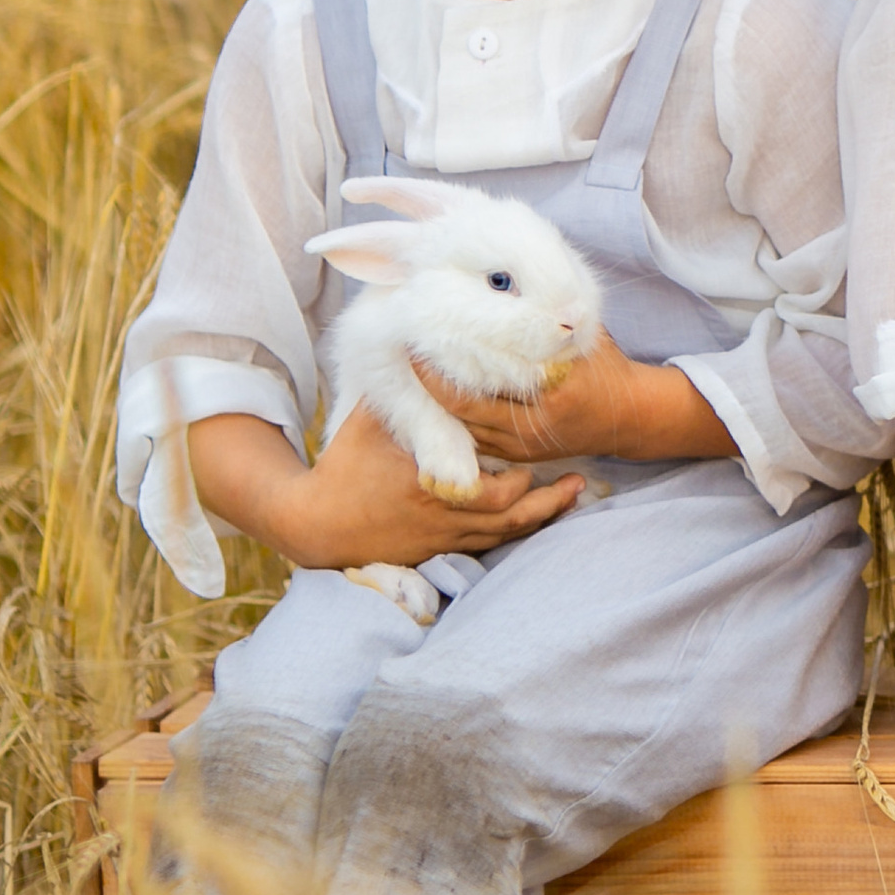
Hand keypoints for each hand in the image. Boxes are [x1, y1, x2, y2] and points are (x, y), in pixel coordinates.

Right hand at [264, 404, 585, 566]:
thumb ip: (404, 391)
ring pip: (506, 532)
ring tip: (573, 493)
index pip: (493, 478)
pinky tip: (536, 516)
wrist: (317, 524)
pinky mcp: (436, 550)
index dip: (527, 464)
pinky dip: (515, 531)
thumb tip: (420, 344)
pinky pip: (487, 545)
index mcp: (433, 480)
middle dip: (545, 493)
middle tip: (578, 474)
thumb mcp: (372, 421)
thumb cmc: (345, 466)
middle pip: (511, 509)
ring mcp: (442, 537)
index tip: (550, 441)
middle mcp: (444, 513)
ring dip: (541, 514)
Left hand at [412, 334, 730, 463]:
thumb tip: (504, 274)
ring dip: (434, 401)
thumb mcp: (585, 330)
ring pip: (462, 426)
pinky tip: (434, 395)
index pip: (491, 372)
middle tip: (408, 349)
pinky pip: (472, 439)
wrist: (629, 416)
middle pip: (465, 404)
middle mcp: (538, 420)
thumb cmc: (603, 363)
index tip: (427, 330)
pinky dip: (451, 418)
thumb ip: (548, 312)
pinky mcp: (516, 456)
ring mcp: (524, 445)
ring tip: (413, 369)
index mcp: (558, 385)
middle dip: (430, 379)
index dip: (452, 354)